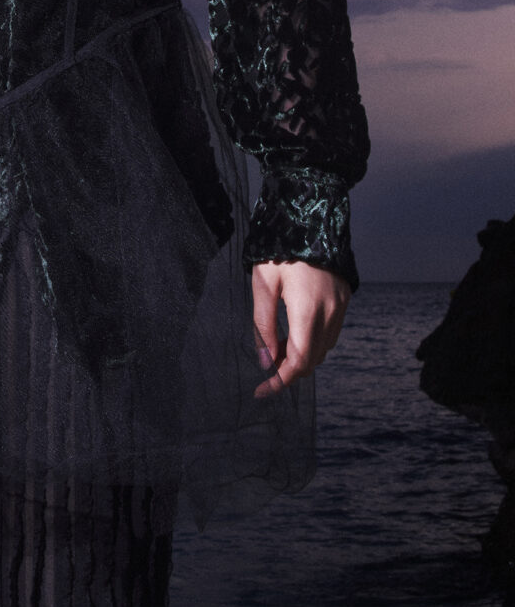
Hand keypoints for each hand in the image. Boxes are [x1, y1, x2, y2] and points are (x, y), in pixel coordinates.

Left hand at [251, 260, 349, 399]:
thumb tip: (264, 362)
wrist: (310, 215)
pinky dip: (314, 341)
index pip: (298, 362)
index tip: (262, 392)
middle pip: (312, 360)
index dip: (279, 381)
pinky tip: (295, 331)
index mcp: (307, 310)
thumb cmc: (279, 249)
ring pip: (324, 348)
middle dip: (289, 370)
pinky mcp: (345, 297)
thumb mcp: (262, 284)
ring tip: (276, 347)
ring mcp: (341, 305)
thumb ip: (262, 325)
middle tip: (265, 366)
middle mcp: (330, 312)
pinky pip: (332, 332)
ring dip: (302, 356)